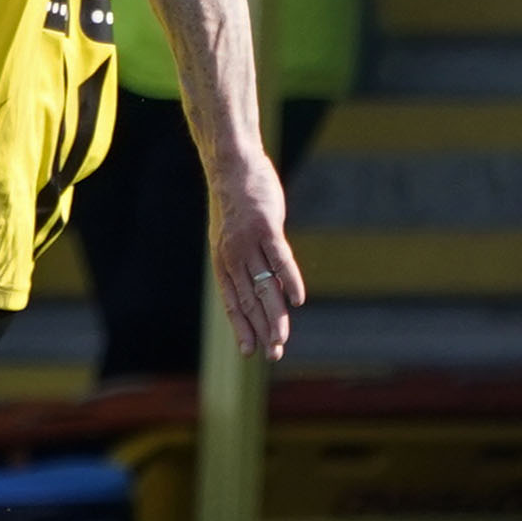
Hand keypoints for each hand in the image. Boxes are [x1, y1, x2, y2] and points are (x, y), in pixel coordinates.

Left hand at [209, 156, 303, 360]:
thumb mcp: (232, 235)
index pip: (232, 302)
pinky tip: (298, 300)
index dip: (242, 327)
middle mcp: (232, 255)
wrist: (232, 166)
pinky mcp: (266, 227)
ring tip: (282, 339)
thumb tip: (264, 284)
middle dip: (261, 329)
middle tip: (273, 354)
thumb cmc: (236, 202)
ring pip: (264, 286)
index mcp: (223, 261)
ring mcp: (248, 242)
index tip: (249, 351)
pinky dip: (290, 279)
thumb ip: (245, 260)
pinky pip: (280, 259)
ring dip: (275, 315)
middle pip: (249, 300)